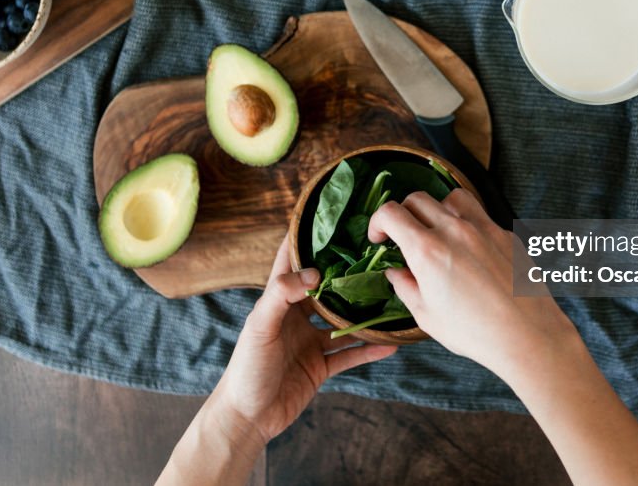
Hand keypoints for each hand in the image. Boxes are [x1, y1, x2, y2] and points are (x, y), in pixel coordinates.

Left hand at [214, 237, 396, 442]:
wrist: (247, 418)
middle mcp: (296, 317)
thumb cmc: (246, 369)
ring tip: (391, 298)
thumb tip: (314, 273)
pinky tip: (391, 343)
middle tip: (375, 255)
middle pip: (326, 289)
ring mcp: (310, 342)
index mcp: (277, 301)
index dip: (308, 240)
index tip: (331, 219)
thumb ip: (282, 296)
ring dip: (364, 313)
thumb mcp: (260, 327)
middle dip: (347, 274)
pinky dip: (369, 350)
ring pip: (343, 322)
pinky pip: (349, 355)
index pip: (292, 262)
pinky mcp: (320, 367)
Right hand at [369, 189, 578, 377]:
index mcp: (428, 250)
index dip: (378, 222)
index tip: (379, 238)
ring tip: (439, 233)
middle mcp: (455, 230)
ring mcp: (484, 228)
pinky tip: (470, 251)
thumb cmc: (475, 332)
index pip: (391, 212)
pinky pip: (481, 216)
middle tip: (404, 236)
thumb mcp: (427, 315)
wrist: (528, 336)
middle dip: (403, 214)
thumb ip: (405, 286)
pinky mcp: (506, 234)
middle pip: (417, 199)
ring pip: (452, 198)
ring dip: (438, 209)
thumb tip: (395, 271)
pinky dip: (467, 225)